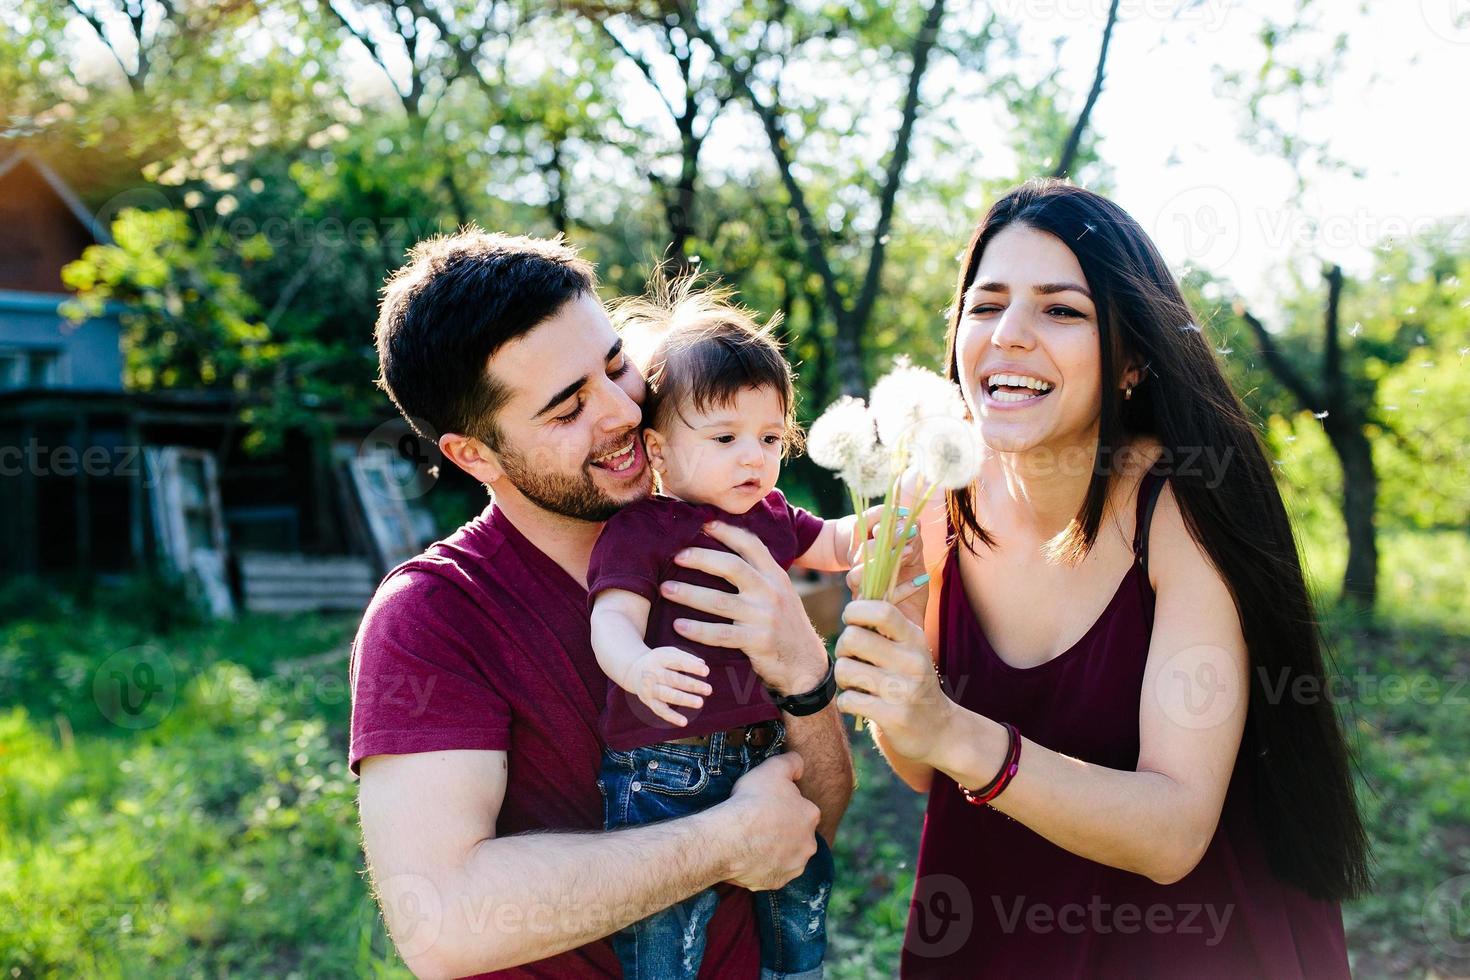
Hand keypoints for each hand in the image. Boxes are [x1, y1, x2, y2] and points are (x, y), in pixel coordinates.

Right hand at [626, 646, 711, 726]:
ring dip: (684, 699)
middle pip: (673, 679)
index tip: (706, 671)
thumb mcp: (669, 653)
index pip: (677, 662)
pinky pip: (660, 710)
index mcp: (659, 658)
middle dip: (691, 685)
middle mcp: (652, 673)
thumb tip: (702, 663)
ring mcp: (650, 688)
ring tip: (700, 703)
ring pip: (667, 695)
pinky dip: (671, 717)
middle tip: (708, 689)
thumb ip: (686, 657)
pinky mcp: (649, 701)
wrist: (633, 670)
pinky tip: (684, 722)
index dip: (692, 667)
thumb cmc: (658, 661)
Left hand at [660, 521, 827, 696]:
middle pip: (731, 567)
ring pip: (719, 601)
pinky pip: (720, 634)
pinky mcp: (756, 641)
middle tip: (676, 556)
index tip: (703, 524)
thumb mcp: (781, 594)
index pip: (751, 545)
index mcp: (776, 576)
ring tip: (666, 589)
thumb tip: (727, 554)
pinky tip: (678, 626)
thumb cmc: (784, 625)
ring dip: (689, 593)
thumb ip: (760, 575)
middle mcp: (771, 592)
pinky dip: (697, 630)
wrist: (805, 663)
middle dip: (701, 559)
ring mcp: (764, 617)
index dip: (727, 532)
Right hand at [716, 752, 819, 890]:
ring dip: (775, 849)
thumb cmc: (751, 802)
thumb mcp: (773, 768)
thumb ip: (792, 762)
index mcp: (811, 815)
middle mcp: (809, 844)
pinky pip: (772, 872)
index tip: (765, 804)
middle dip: (782, 829)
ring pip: (787, 855)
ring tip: (751, 841)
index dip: (782, 803)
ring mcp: (793, 866)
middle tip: (758, 823)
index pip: (800, 807)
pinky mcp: (777, 882)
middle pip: (797, 833)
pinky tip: (748, 856)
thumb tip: (800, 765)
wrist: (729, 839)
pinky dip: (763, 867)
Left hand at [833, 599, 954, 764]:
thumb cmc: (910, 680)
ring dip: (844, 679)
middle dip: (843, 648)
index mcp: (913, 637)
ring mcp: (903, 690)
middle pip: (852, 638)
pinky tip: (861, 704)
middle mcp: (911, 661)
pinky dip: (847, 703)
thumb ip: (882, 621)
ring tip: (859, 683)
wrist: (939, 731)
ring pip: (844, 670)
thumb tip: (853, 579)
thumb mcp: (907, 647)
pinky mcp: (893, 717)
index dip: (855, 611)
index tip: (853, 621)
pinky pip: (847, 700)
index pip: (880, 610)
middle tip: (853, 658)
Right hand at [845, 507, 929, 628]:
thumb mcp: (913, 557)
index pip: (859, 527)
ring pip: (857, 574)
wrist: (910, 619)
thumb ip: (912, 540)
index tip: (905, 512)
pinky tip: (923, 578)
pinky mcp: (868, 612)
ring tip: (910, 552)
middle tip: (909, 531)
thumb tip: (914, 520)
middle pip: (860, 550)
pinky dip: (903, 587)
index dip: (878, 517)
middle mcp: (856, 570)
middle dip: (885, 538)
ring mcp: (859, 591)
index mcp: (863, 552)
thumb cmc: (908, 583)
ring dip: (885, 562)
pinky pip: (879, 598)